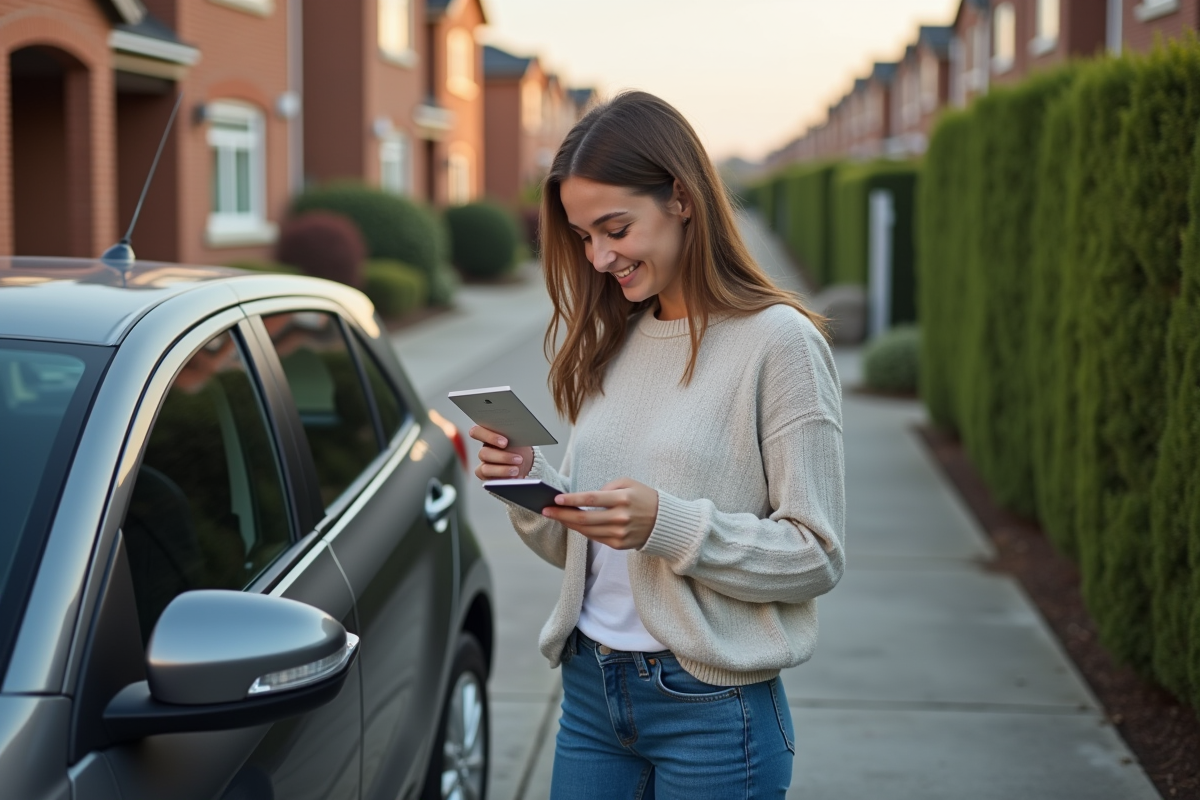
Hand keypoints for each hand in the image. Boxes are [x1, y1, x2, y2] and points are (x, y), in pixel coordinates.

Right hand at [468, 426, 533, 481]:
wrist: (525, 459)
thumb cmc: (519, 444)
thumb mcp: (517, 437)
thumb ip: (512, 433)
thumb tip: (517, 432)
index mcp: (487, 434)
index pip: (476, 432)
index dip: (488, 437)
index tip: (505, 442)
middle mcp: (484, 449)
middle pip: (483, 453)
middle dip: (502, 457)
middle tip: (518, 459)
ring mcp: (484, 464)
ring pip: (485, 468)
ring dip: (502, 470)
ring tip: (516, 470)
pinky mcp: (486, 476)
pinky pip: (488, 479)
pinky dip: (501, 478)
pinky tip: (512, 477)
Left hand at [542, 478, 658, 550]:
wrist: (665, 522)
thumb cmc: (644, 497)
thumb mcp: (629, 483)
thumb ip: (607, 487)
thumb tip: (586, 498)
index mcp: (623, 499)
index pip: (591, 499)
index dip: (571, 500)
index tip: (555, 498)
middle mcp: (621, 517)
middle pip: (584, 518)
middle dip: (562, 514)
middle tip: (545, 510)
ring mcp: (620, 533)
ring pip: (587, 531)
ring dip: (568, 524)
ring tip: (555, 516)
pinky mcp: (619, 544)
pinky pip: (595, 538)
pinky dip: (582, 531)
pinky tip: (572, 524)